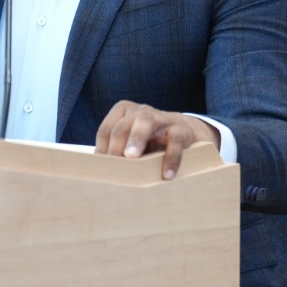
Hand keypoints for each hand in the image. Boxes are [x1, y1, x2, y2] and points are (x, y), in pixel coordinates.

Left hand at [95, 101, 221, 179]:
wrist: (184, 134)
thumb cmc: (149, 142)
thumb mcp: (131, 143)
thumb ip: (118, 152)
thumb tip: (103, 174)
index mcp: (123, 112)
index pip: (106, 131)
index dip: (102, 150)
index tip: (102, 170)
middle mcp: (140, 111)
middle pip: (121, 127)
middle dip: (115, 148)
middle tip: (113, 168)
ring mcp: (160, 118)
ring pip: (144, 123)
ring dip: (136, 140)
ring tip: (131, 157)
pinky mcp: (180, 130)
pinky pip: (174, 142)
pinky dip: (171, 159)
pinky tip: (167, 175)